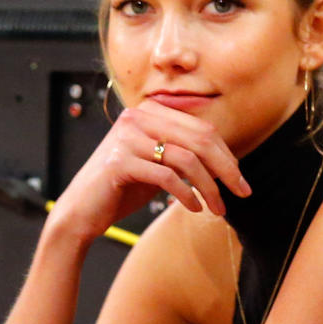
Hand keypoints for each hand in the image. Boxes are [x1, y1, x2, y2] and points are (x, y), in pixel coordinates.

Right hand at [51, 100, 250, 241]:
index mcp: (151, 111)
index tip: (240, 180)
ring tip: (218, 209)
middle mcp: (138, 117)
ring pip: (187, 159)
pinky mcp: (119, 161)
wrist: (80, 212)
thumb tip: (229, 162)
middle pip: (200, 139)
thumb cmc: (123, 188)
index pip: (202, 128)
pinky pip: (167, 176)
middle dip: (226, 169)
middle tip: (242, 193)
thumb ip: (185, 154)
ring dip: (209, 188)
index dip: (226, 155)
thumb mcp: (160, 164)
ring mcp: (127, 137)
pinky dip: (186, 194)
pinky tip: (193, 208)